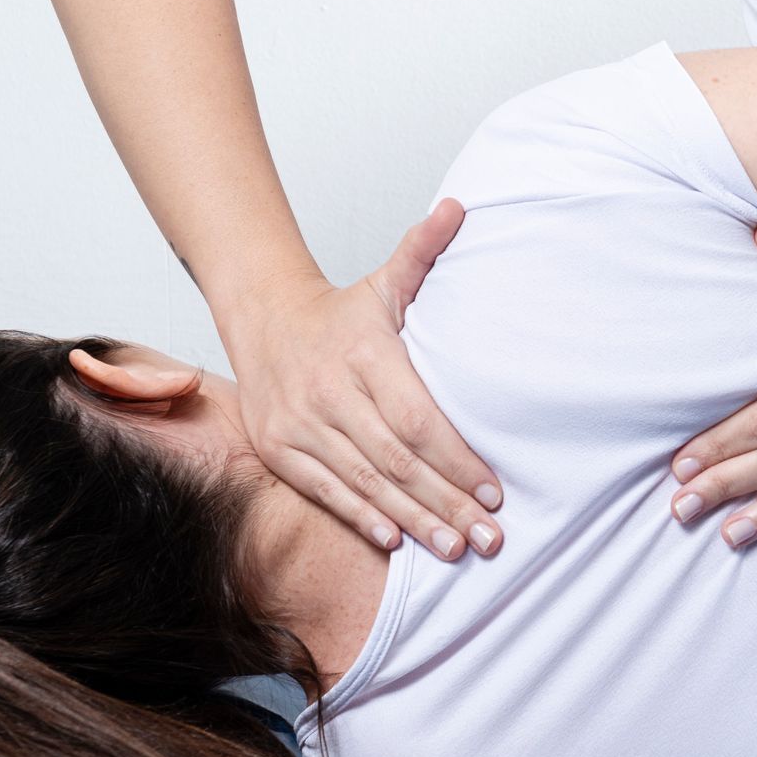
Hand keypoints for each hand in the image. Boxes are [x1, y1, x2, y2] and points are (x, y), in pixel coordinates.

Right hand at [222, 198, 502, 560]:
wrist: (262, 319)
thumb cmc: (342, 313)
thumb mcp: (384, 281)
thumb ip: (423, 253)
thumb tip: (458, 209)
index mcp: (363, 354)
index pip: (418, 420)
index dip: (457, 460)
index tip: (494, 489)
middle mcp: (328, 393)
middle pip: (398, 460)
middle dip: (448, 503)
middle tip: (492, 538)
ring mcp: (299, 424)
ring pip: (365, 482)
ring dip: (415, 520)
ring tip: (457, 548)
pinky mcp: (279, 448)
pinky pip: (325, 491)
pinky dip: (361, 518)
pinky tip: (397, 541)